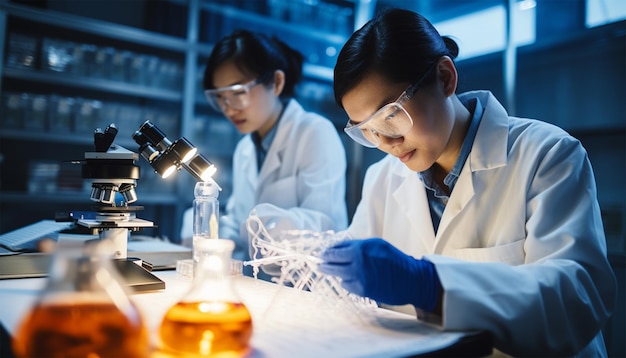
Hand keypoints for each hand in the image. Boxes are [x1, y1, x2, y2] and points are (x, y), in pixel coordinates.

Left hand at [318, 238, 440, 311]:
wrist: (413, 280)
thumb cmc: (395, 260)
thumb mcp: (377, 245)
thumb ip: (358, 246)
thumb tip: (337, 248)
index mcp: (363, 248)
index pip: (337, 249)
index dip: (327, 251)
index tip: (321, 252)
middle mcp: (360, 261)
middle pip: (333, 261)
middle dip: (323, 261)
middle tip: (318, 261)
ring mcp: (360, 277)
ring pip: (337, 274)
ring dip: (330, 272)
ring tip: (324, 269)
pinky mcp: (363, 290)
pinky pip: (347, 285)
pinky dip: (345, 281)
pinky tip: (346, 278)